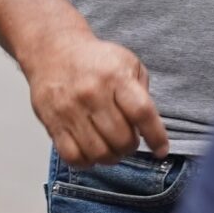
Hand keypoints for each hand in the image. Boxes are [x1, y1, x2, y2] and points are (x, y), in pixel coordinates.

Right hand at [24, 29, 168, 167]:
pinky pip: (72, 156)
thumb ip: (141, 93)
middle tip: (129, 142)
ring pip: (98, 152)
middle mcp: (92, 93)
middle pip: (121, 138)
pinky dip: (87, 162)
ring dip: (111, 158)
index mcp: (115, 76)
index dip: (156, 137)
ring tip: (112, 149)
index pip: (142, 113)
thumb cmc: (95, 60)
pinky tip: (91, 153)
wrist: (53, 50)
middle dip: (130, 147)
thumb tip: (149, 128)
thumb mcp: (127, 63)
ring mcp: (70, 110)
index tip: (161, 149)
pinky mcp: (52, 123)